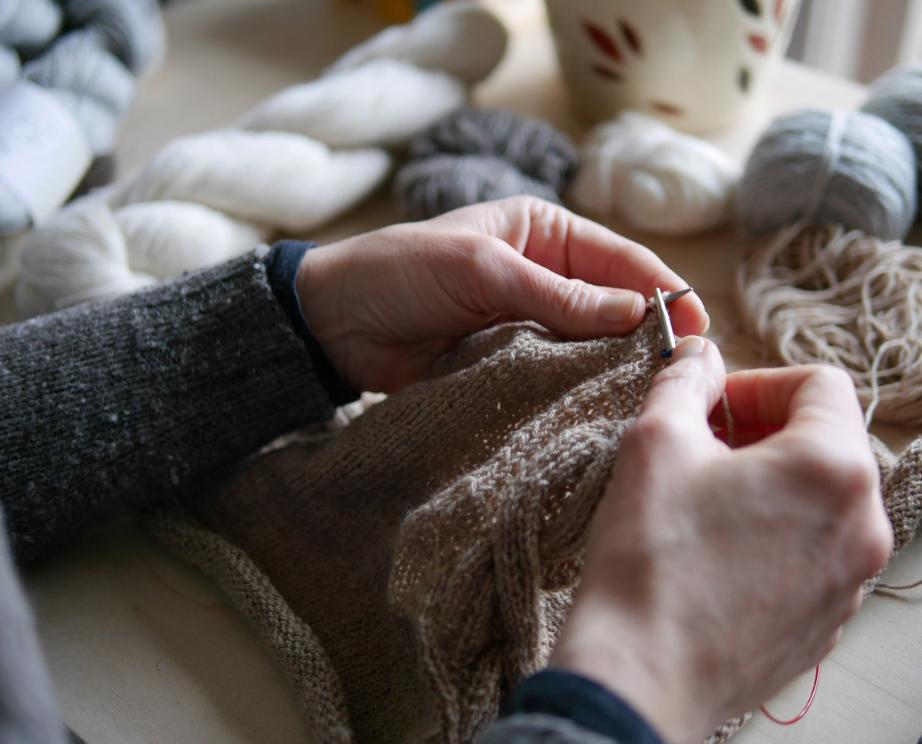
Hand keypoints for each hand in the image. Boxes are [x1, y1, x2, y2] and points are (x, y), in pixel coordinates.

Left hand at [296, 196, 707, 391]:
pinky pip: (551, 377)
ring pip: (585, 347)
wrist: (335, 322)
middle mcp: (543, 276)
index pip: (618, 260)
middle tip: (684, 373)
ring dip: (610, 368)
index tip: (697, 327)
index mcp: (543, 233)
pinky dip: (572, 392)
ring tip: (649, 397)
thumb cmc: (401, 272)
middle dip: (645, 335)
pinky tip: (596, 411)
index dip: (662, 289)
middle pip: (611, 306)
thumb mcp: (483, 270)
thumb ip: (558, 295)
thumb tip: (638, 312)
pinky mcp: (506, 363)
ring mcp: (526, 324)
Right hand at [551, 338, 892, 743]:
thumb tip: (700, 355)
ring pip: (819, 500)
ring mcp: (848, 581)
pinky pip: (811, 553)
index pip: (820, 383)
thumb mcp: (656, 440)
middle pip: (825, 442)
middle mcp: (862, 525)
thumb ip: (686, 381)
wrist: (642, 672)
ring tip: (703, 502)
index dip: (758, 381)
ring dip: (767, 483)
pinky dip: (772, 535)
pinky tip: (713, 553)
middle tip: (702, 448)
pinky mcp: (825, 622)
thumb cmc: (650, 555)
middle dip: (762, 432)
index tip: (712, 405)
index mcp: (832, 468)